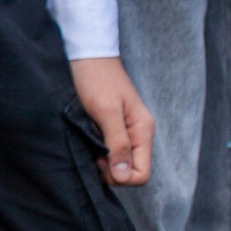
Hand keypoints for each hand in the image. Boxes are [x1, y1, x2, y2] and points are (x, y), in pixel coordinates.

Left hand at [70, 56, 153, 186]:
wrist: (87, 54)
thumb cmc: (96, 78)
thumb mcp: (105, 110)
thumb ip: (117, 143)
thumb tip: (122, 176)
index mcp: (143, 131)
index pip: (141, 174)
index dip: (119, 176)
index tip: (99, 160)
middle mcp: (138, 134)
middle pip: (129, 171)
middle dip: (109, 169)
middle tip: (90, 148)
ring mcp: (126, 131)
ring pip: (118, 162)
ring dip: (101, 159)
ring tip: (87, 139)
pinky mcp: (113, 126)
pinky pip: (110, 150)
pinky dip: (97, 150)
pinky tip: (86, 136)